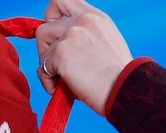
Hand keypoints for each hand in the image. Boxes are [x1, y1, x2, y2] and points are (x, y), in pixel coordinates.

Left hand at [36, 0, 132, 115]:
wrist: (123, 89)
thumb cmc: (117, 76)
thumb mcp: (106, 42)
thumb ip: (85, 35)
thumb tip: (61, 44)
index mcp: (95, 16)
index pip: (61, 1)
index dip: (50, 16)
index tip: (53, 33)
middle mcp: (82, 21)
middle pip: (44, 30)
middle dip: (46, 51)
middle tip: (58, 67)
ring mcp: (70, 36)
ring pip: (42, 53)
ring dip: (49, 70)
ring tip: (66, 82)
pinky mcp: (61, 54)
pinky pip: (42, 70)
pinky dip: (49, 83)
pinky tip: (64, 90)